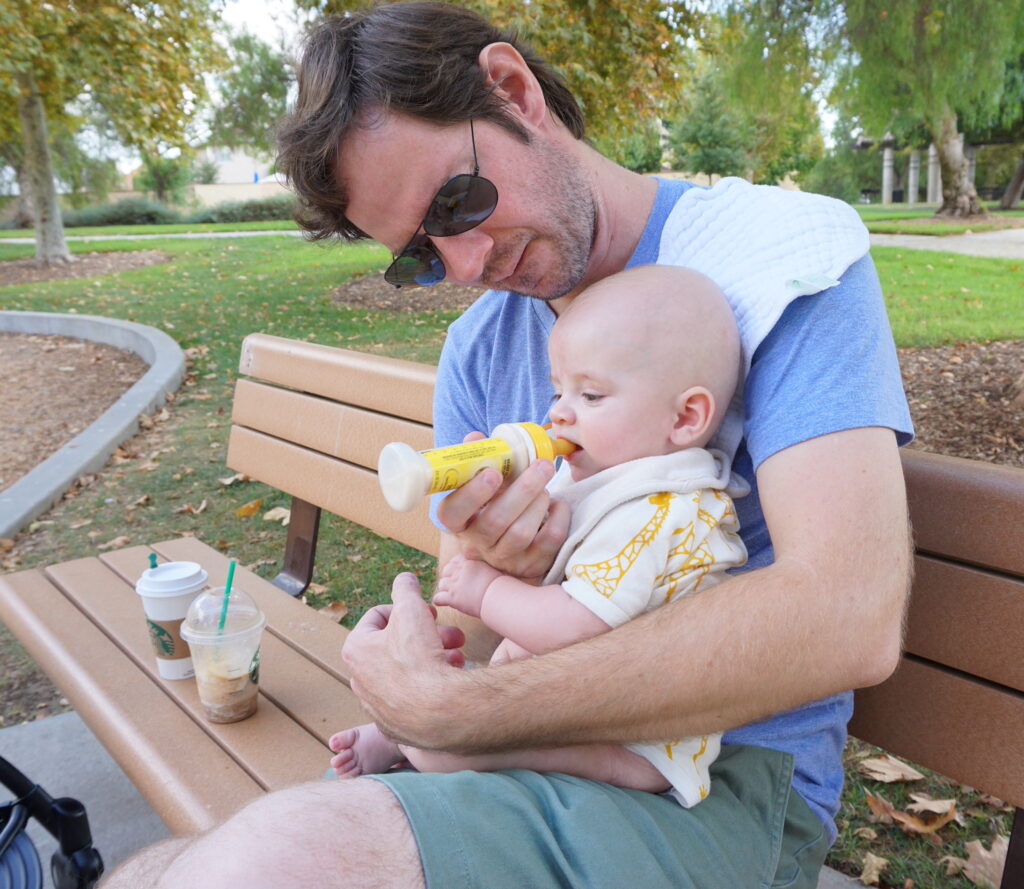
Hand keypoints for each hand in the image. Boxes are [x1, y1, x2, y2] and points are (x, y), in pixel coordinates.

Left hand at [341, 572, 465, 745]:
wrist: (436, 711)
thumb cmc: (419, 657)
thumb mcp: (412, 608)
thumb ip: (406, 588)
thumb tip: (404, 578)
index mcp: (356, 648)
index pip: (379, 615)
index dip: (408, 608)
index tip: (428, 612)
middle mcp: (360, 678)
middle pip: (397, 644)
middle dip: (428, 634)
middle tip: (452, 634)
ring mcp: (377, 705)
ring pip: (408, 670)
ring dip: (435, 657)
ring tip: (457, 656)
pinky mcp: (395, 725)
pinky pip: (414, 697)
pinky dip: (431, 685)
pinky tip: (450, 679)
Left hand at [433, 553, 502, 617]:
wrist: (500, 597)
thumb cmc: (502, 585)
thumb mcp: (493, 569)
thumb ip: (484, 567)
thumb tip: (488, 568)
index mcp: (470, 562)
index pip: (456, 560)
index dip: (456, 567)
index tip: (459, 573)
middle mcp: (460, 571)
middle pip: (446, 570)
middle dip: (448, 577)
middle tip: (454, 585)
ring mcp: (455, 584)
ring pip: (441, 584)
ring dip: (445, 589)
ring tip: (451, 594)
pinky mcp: (453, 598)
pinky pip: (438, 598)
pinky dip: (439, 601)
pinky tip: (444, 603)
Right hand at [436, 433, 569, 580]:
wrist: (513, 541)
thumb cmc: (496, 502)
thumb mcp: (484, 483)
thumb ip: (479, 459)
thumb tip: (475, 438)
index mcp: (459, 521)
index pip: (452, 513)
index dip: (472, 494)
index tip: (492, 473)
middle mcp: (477, 544)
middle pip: (495, 521)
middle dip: (522, 490)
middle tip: (542, 464)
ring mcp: (504, 558)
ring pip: (521, 533)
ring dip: (539, 502)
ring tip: (545, 487)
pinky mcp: (532, 565)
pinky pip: (549, 541)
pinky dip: (558, 517)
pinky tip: (557, 505)